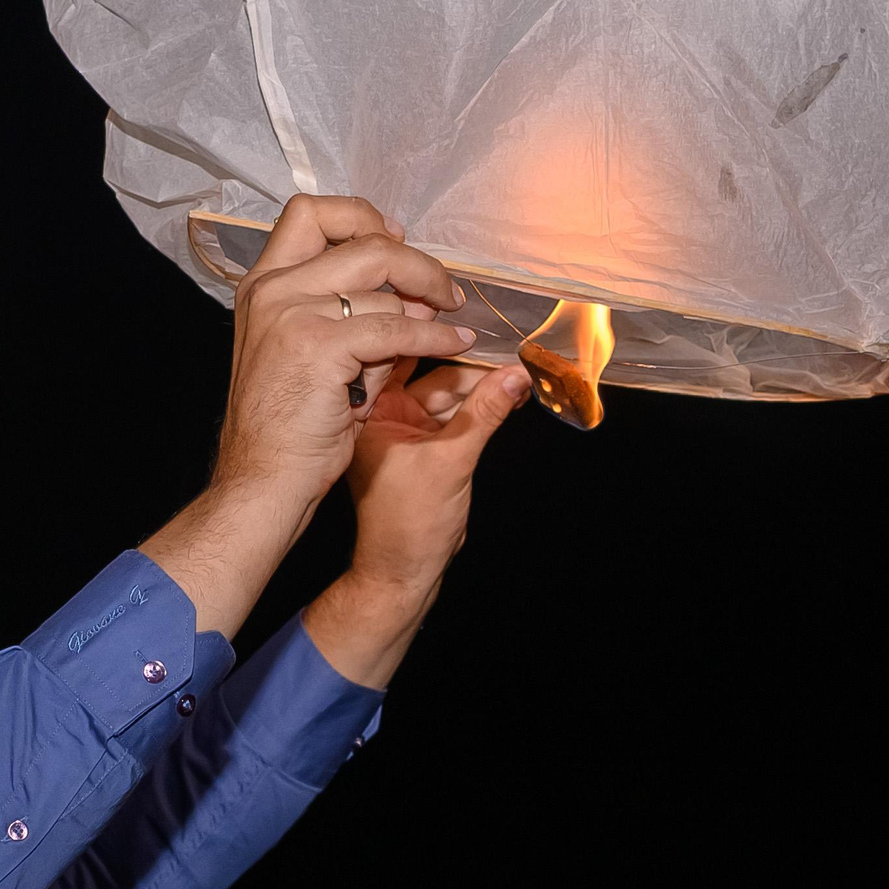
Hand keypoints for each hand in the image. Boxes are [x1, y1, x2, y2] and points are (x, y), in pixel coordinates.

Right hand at [141, 195, 471, 640]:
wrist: (264, 478)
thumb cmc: (289, 425)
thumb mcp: (307, 351)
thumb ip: (349, 312)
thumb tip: (413, 292)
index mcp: (263, 285)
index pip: (309, 212)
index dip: (361, 217)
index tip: (395, 237)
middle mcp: (273, 290)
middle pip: (362, 241)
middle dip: (417, 263)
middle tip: (446, 290)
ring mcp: (292, 313)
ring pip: (385, 291)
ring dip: (425, 315)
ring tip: (443, 335)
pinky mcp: (320, 345)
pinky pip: (398, 328)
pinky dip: (436, 338)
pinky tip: (456, 345)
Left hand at [303, 354, 528, 688]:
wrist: (404, 572)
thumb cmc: (407, 525)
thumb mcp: (451, 461)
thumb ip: (485, 414)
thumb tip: (516, 375)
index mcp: (371, 410)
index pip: (400, 355)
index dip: (436, 334)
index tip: (471, 316)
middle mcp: (384, 412)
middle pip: (429, 366)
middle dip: (466, 353)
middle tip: (504, 334)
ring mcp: (407, 427)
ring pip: (448, 387)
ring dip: (480, 376)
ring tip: (516, 359)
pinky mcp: (428, 442)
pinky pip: (457, 409)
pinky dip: (481, 399)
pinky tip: (509, 386)